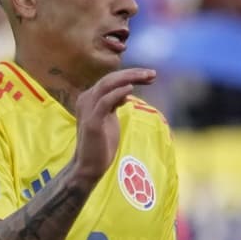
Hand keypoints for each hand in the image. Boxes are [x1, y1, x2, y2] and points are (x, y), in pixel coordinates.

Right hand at [66, 66, 155, 187]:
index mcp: (90, 97)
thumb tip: (125, 91)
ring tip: (147, 77)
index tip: (150, 76)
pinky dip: (118, 93)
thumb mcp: (110, 118)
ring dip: (128, 78)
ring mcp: (88, 109)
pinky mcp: (92, 121)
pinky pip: (105, 101)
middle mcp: (87, 99)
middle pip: (110, 78)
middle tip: (153, 73)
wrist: (89, 166)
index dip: (131, 75)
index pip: (111, 80)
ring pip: (108, 85)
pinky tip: (131, 89)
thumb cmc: (101, 143)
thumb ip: (115, 103)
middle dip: (133, 73)